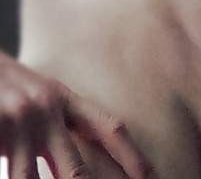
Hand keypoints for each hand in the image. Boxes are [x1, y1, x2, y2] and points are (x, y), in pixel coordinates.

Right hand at [0, 53, 155, 178]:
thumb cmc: (9, 87)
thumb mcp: (43, 96)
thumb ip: (64, 121)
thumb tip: (87, 160)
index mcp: (66, 98)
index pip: (109, 128)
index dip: (132, 156)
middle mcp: (48, 109)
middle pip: (77, 169)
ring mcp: (21, 123)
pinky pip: (12, 175)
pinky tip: (17, 177)